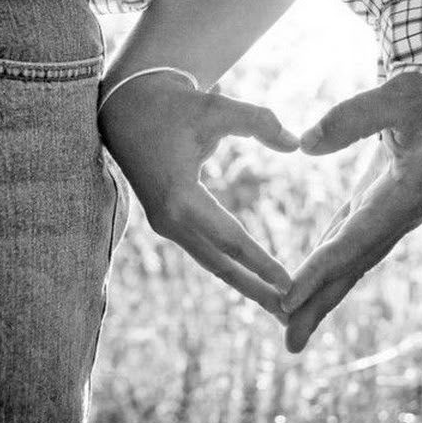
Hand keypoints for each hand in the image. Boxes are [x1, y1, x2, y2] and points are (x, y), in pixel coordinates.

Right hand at [98, 73, 298, 323]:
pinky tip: (252, 281)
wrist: (125, 107)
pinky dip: (230, 267)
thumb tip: (296, 143)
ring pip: (211, 262)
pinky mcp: (168, 222)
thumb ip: (259, 121)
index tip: (290, 286)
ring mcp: (166, 224)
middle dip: (257, 291)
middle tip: (292, 317)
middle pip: (221, 265)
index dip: (262, 263)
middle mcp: (169, 220)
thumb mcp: (217, 106)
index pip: (231, 239)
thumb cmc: (173, 105)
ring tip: (278, 308)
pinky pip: (204, 251)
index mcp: (179, 197)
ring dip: (245, 284)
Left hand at [281, 72, 421, 351]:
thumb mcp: (397, 96)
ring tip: (292, 324)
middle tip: (289, 342)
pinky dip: (328, 261)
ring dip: (322, 291)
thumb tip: (304, 145)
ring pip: (351, 258)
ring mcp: (390, 211)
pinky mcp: (380, 201)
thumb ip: (352, 117)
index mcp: (405, 196)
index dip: (321, 270)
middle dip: (320, 303)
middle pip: (352, 265)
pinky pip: (350, 238)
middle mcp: (398, 214)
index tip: (288, 299)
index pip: (354, 240)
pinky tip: (310, 278)